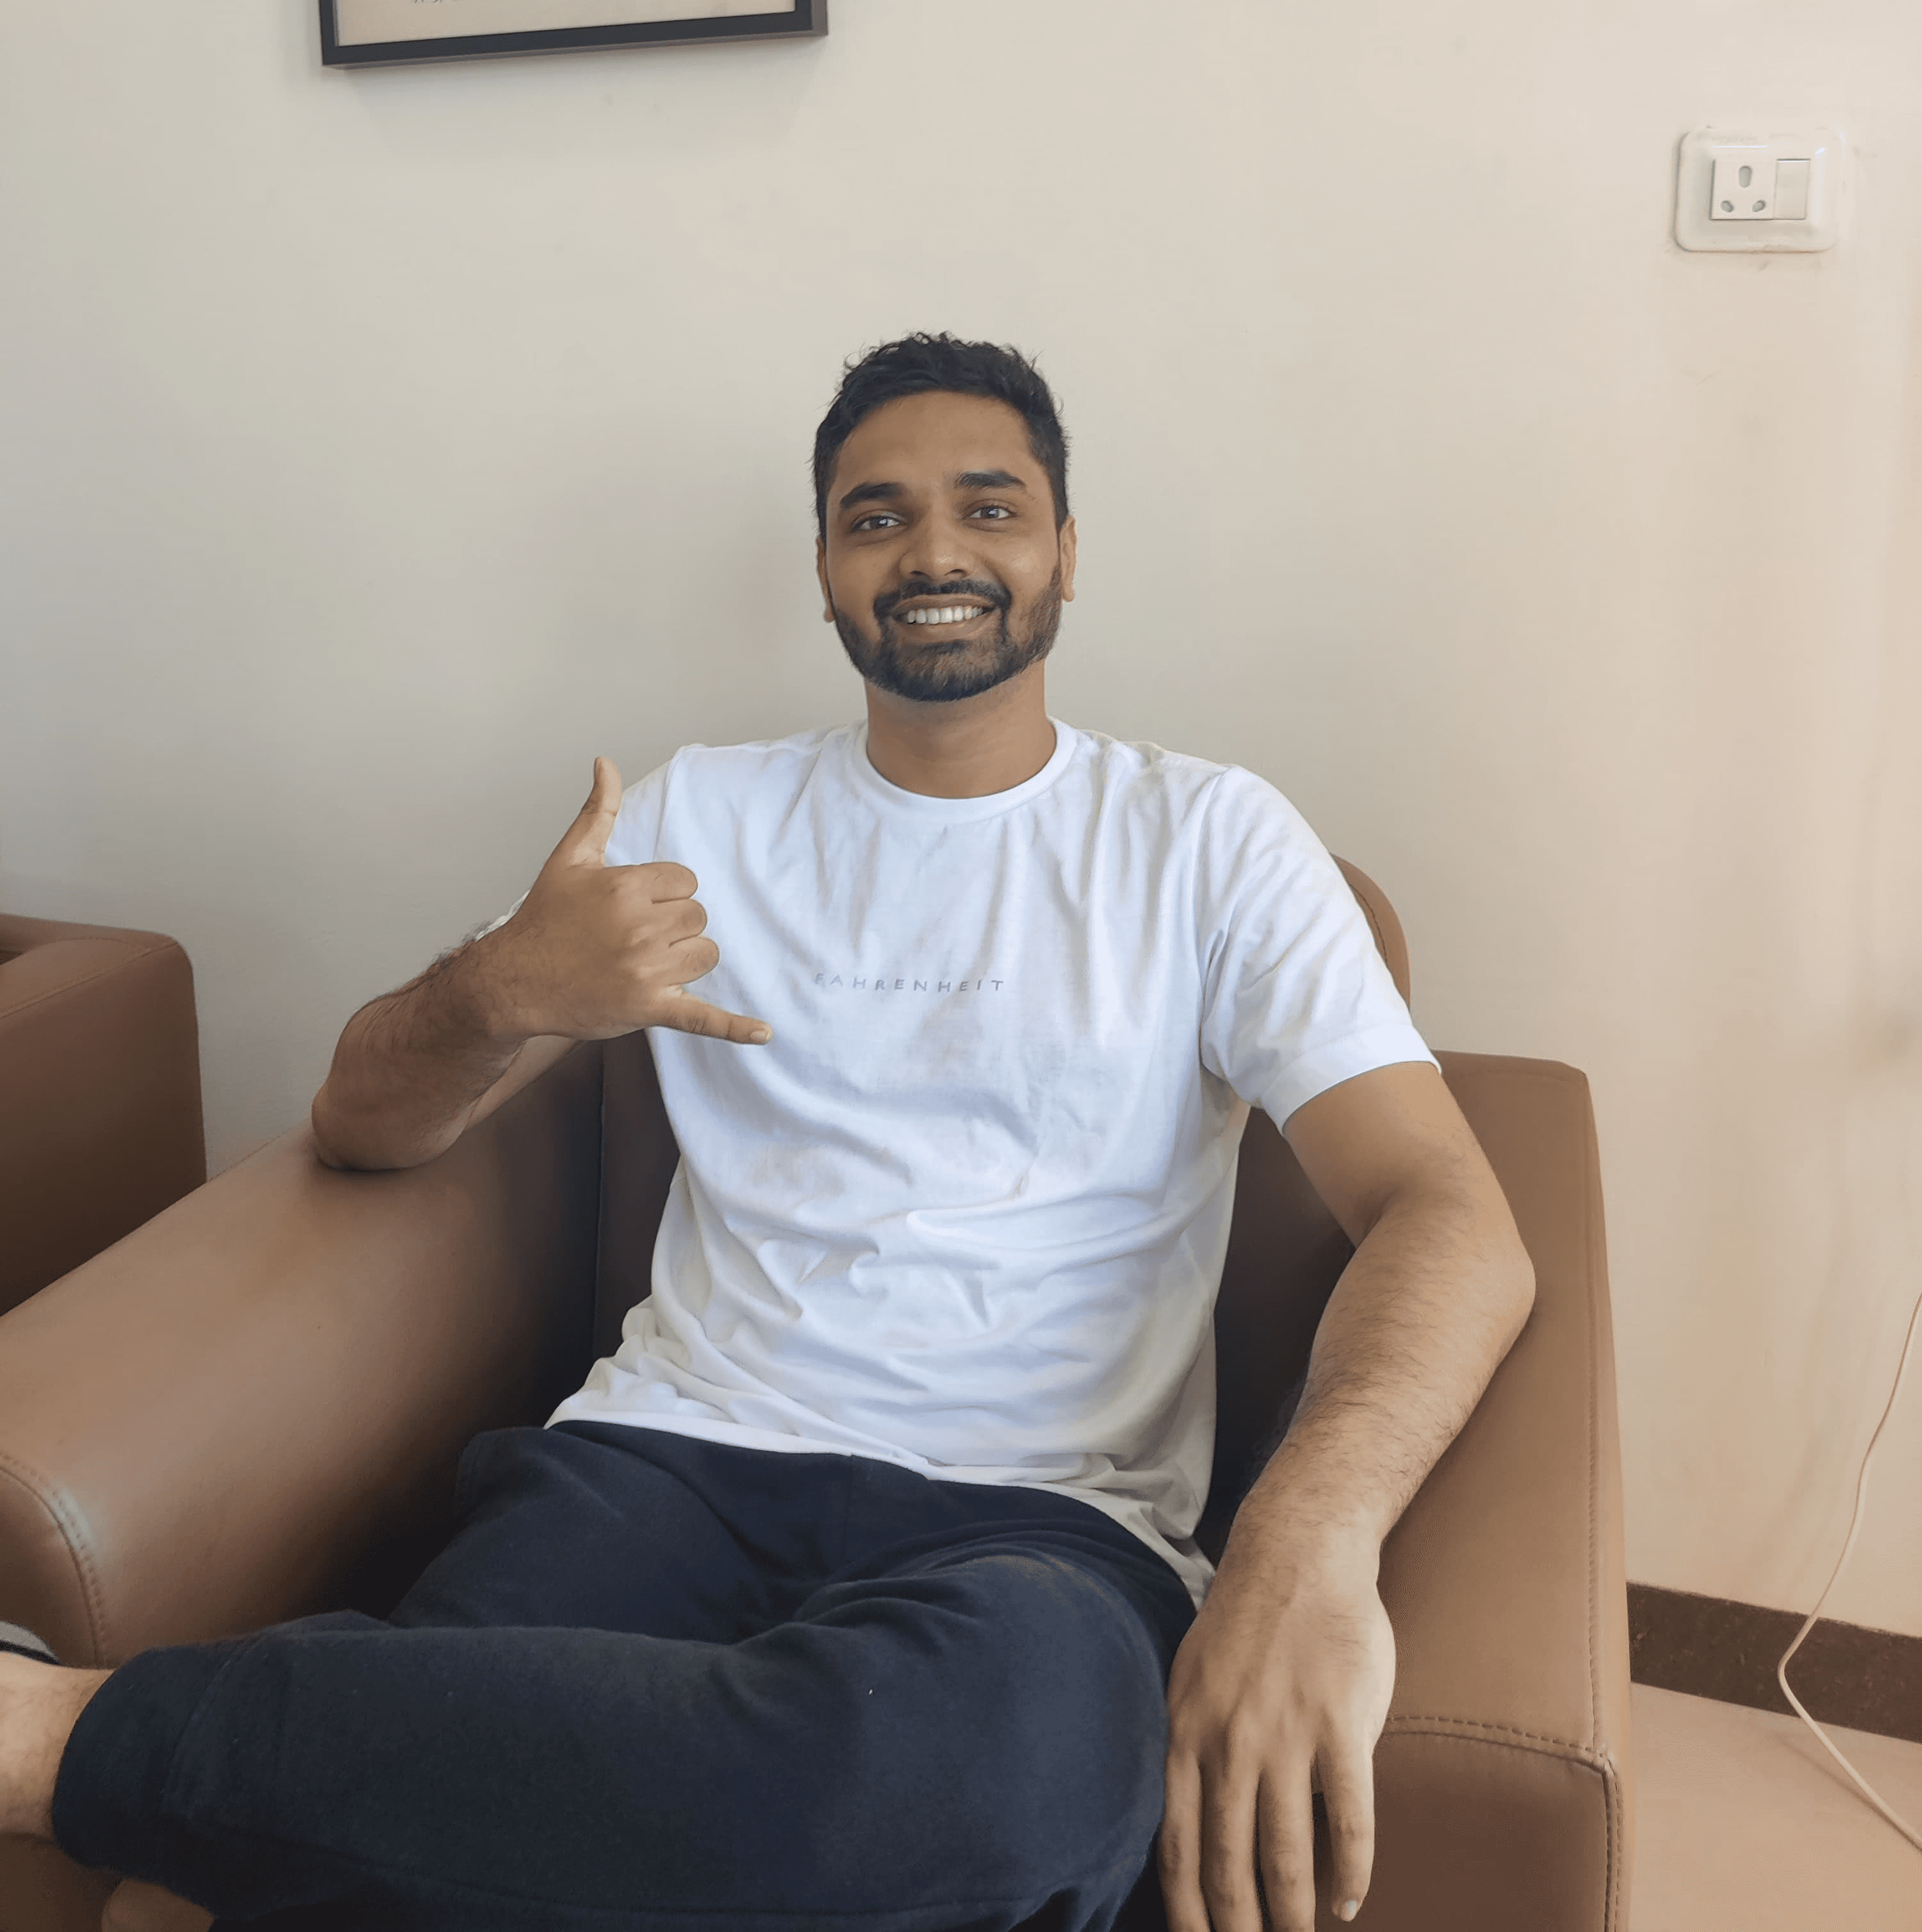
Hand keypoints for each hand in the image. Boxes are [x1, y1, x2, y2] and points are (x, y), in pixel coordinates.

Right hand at [481, 757, 772, 1047]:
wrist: (514, 982)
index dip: (665, 893)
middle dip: (675, 925)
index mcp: (626, 888)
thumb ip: (597, 811)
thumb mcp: (570, 859)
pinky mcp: (649, 1008)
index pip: (686, 882)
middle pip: (698, 917)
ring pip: (705, 954)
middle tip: (635, 935)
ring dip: (685, 958)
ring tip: (647, 961)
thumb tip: (606, 762)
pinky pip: (703, 1018)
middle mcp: (639, 928)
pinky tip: (764, 1034)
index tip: (635, 905)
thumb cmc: (543, 920)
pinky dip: (735, 1028)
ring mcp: (646, 971)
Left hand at [1158, 1543, 1394, 1931]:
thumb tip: (1185, 1814)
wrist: (1297, 1555)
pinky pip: (1348, 1819)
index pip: (1177, 1846)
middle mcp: (1229, 1743)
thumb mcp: (1191, 1679)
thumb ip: (1191, 1745)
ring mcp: (1286, 1736)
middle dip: (1240, 1926)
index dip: (1187, 1909)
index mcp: (1186, 1733)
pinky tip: (1348, 1901)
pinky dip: (1350, 1870)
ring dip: (1293, 1912)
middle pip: (1230, 1862)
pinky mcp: (1340, 1727)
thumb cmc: (1244, 1621)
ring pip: (1288, 1853)